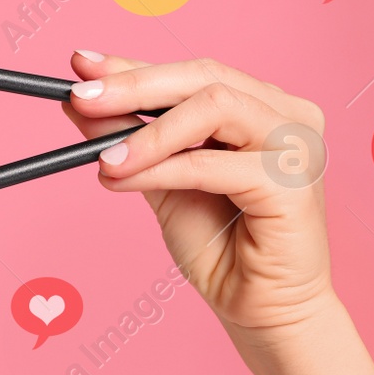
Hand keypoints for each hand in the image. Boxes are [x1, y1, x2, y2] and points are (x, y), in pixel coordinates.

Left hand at [61, 53, 336, 343]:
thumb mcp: (158, 180)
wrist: (256, 310)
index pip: (192, 73)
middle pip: (205, 76)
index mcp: (262, 106)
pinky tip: (122, 178)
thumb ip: (127, 139)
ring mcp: (296, 145)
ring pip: (213, 108)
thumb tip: (77, 101)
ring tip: (103, 159)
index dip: (133, 66)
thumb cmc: (219, 246)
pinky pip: (211, 163)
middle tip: (80, 96)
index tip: (80, 64)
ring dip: (148, 133)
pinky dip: (160, 168)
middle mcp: (287, 114)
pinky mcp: (291, 183)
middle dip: (134, 84)